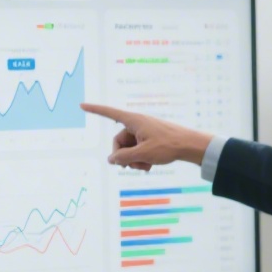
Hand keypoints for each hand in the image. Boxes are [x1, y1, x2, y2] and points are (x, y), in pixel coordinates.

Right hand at [81, 103, 212, 170]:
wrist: (190, 145)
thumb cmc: (168, 146)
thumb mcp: (142, 154)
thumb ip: (123, 158)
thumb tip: (111, 160)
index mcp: (134, 120)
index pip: (110, 113)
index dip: (95, 110)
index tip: (81, 105)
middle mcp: (137, 123)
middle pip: (119, 140)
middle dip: (123, 155)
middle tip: (130, 167)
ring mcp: (144, 131)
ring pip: (129, 147)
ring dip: (133, 159)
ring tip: (145, 167)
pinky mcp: (151, 138)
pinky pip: (138, 148)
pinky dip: (141, 158)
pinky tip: (149, 166)